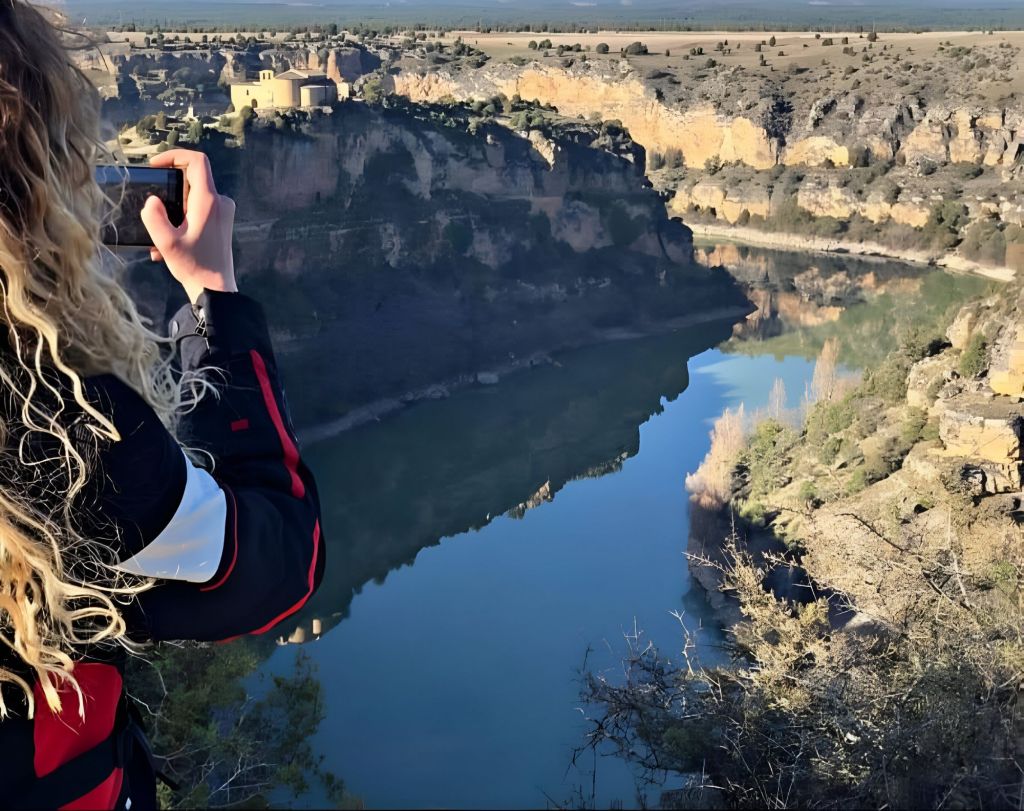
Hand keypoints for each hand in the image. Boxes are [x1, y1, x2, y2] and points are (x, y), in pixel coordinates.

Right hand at [140, 149, 237, 303]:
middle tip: (153, 207)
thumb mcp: (166, 243)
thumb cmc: (193, 267)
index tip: (156, 166)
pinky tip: (168, 243)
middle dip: (168, 191)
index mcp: (208, 201)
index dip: (174, 156)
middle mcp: (220, 202)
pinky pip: (198, 211)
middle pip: (192, 179)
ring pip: (192, 198)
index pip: (196, 161)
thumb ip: (153, 217)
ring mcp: (223, 213)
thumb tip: (152, 200)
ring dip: (173, 211)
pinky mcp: (222, 223)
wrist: (216, 290)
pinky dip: (182, 220)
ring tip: (159, 234)